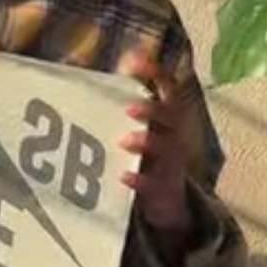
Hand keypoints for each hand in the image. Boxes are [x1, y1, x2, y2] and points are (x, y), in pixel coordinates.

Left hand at [119, 58, 190, 232]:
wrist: (168, 205)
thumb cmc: (147, 160)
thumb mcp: (145, 134)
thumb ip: (126, 112)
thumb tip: (92, 81)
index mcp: (167, 121)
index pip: (168, 90)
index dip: (156, 74)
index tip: (136, 61)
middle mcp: (173, 138)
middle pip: (170, 117)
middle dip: (151, 109)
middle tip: (129, 108)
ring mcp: (171, 164)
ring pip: (166, 148)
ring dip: (146, 141)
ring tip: (124, 141)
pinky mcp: (163, 189)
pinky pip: (154, 183)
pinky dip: (139, 179)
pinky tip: (123, 177)